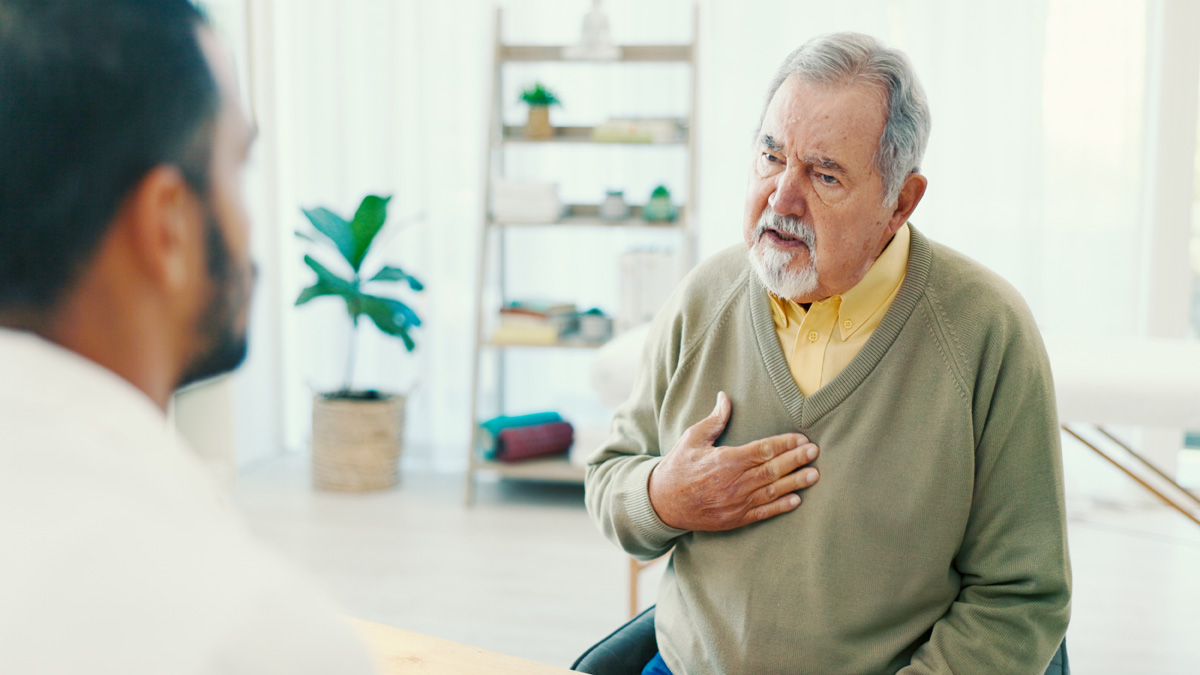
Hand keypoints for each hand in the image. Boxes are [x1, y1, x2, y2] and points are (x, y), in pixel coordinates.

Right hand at [647, 391, 819, 530]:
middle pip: (772, 469)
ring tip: (814, 475)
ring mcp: (736, 503)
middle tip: (814, 452)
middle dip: (796, 460)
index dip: (784, 444)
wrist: (663, 504)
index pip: (762, 450)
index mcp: (725, 460)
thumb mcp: (692, 439)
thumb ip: (713, 420)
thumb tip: (725, 397)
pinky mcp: (736, 519)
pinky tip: (796, 500)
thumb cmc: (678, 467)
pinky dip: (781, 506)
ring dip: (795, 482)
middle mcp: (734, 483)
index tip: (801, 438)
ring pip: (772, 491)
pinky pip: (763, 512)